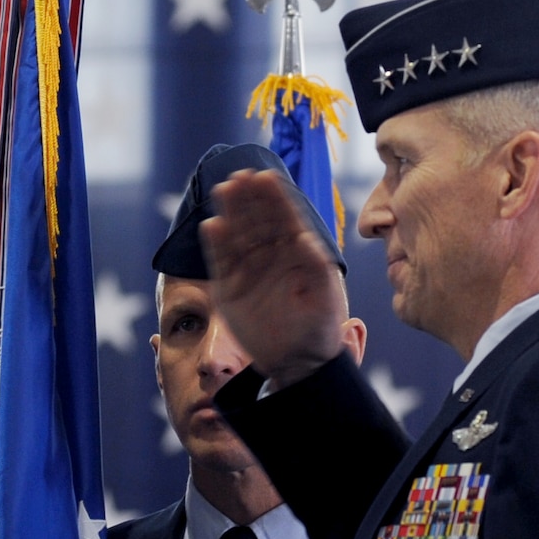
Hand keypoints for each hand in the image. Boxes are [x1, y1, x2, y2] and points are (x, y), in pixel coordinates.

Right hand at [199, 170, 347, 386]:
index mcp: (297, 252)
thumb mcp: (325, 295)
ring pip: (237, 236)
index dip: (274, 197)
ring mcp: (249, 271)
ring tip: (224, 189)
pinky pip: (222, 263)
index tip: (265, 177)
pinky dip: (217, 245)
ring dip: (231, 212)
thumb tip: (304, 236)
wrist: (299, 362)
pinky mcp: (230, 289)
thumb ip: (316, 265)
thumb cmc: (320, 326)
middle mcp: (271, 256)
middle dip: (249, 198)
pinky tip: (213, 225)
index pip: (284, 218)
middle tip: (240, 177)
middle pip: (257, 221)